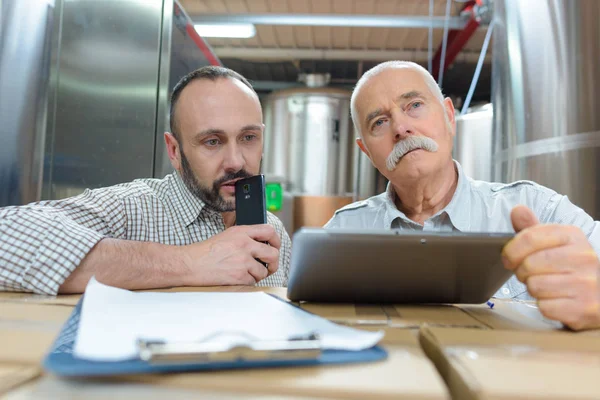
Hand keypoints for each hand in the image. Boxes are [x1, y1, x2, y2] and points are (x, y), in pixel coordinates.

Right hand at [181, 224, 280, 285]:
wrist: (192, 264)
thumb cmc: (206, 251)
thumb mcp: (227, 235)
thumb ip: (246, 237)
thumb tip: (262, 245)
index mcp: (242, 232)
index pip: (269, 231)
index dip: (276, 241)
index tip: (275, 246)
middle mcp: (245, 245)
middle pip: (273, 254)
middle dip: (273, 263)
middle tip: (269, 266)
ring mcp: (243, 261)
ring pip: (264, 271)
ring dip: (257, 274)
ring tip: (245, 272)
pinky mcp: (240, 276)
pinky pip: (253, 281)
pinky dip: (247, 282)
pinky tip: (237, 277)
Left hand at [502, 205, 599, 329]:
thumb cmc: (571, 267)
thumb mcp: (554, 243)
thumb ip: (532, 229)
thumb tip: (517, 210)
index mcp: (573, 236)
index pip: (529, 237)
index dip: (511, 251)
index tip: (509, 259)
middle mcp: (583, 257)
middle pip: (528, 265)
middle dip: (523, 272)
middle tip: (533, 274)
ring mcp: (587, 283)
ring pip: (535, 286)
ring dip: (535, 290)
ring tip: (548, 286)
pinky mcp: (585, 308)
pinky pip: (545, 307)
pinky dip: (546, 306)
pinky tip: (558, 300)